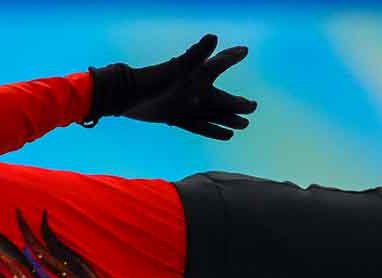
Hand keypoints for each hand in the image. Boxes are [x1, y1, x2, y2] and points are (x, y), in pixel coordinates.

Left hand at [89, 34, 256, 140]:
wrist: (128, 97)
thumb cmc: (155, 80)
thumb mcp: (179, 67)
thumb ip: (197, 54)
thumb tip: (214, 37)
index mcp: (198, 77)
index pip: (219, 65)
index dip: (231, 57)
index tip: (244, 50)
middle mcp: (194, 90)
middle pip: (221, 98)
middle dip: (238, 103)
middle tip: (253, 106)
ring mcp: (185, 105)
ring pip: (213, 114)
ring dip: (228, 119)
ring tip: (244, 125)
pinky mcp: (175, 117)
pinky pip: (198, 126)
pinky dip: (212, 130)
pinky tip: (226, 136)